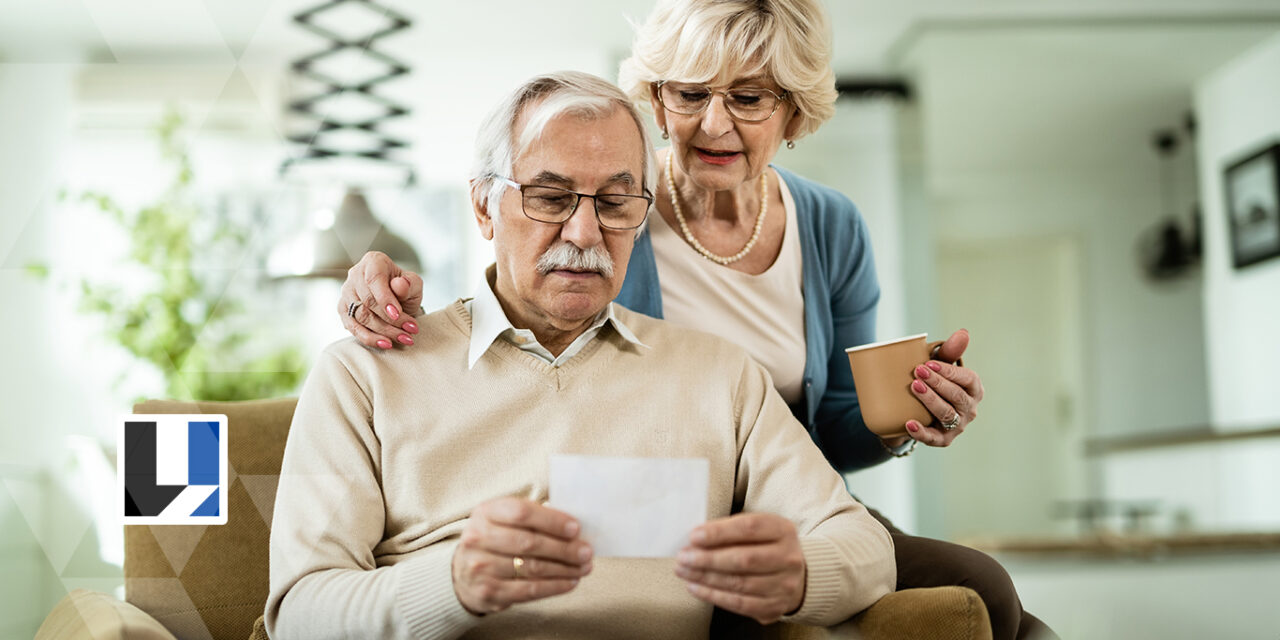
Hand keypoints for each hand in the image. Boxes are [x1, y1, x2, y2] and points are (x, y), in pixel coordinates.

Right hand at [338, 251, 423, 348]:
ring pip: (361, 316)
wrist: (397, 301)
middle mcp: (355, 274)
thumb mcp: (414, 284)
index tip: (397, 314)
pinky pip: (353, 327)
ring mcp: (347, 293)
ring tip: (404, 338)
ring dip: (384, 331)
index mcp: (373, 261)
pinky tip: (386, 344)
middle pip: (367, 300)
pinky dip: (370, 338)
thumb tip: (399, 285)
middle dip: (390, 319)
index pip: (374, 279)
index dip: (385, 298)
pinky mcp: (344, 311)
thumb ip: (409, 284)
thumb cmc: (405, 289)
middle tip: (410, 330)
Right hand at [451, 497, 592, 614]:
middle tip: (586, 551)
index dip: (551, 520)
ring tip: (584, 567)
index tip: (575, 528)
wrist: (462, 573)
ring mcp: (481, 567)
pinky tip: (570, 582)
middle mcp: (478, 538)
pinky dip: (554, 587)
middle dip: (564, 548)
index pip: (521, 512)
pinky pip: (529, 590)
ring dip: (564, 569)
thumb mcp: (504, 519)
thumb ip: (533, 517)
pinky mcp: (489, 592)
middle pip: (529, 542)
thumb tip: (573, 526)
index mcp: (485, 512)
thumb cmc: (494, 540)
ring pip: (532, 568)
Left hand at [675, 513, 805, 624]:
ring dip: (705, 578)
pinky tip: (695, 587)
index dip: (719, 532)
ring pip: (739, 583)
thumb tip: (696, 538)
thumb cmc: (766, 546)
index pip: (749, 528)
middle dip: (708, 559)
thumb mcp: (757, 529)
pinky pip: (739, 604)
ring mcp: (784, 585)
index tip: (694, 536)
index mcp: (783, 531)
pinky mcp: (774, 607)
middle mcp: (788, 558)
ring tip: (684, 571)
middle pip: (744, 559)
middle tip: (683, 557)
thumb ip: (730, 529)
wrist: (795, 576)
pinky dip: (713, 596)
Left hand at [905, 328, 983, 446]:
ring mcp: (958, 425)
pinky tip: (909, 423)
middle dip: (937, 383)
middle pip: (956, 396)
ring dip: (930, 400)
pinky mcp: (943, 439)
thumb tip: (963, 332)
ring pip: (946, 414)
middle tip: (917, 371)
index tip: (929, 362)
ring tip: (914, 387)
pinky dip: (921, 432)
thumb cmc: (932, 382)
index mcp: (974, 389)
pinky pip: (933, 437)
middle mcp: (970, 408)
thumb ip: (949, 351)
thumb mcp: (939, 366)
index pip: (967, 379)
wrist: (915, 410)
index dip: (950, 371)